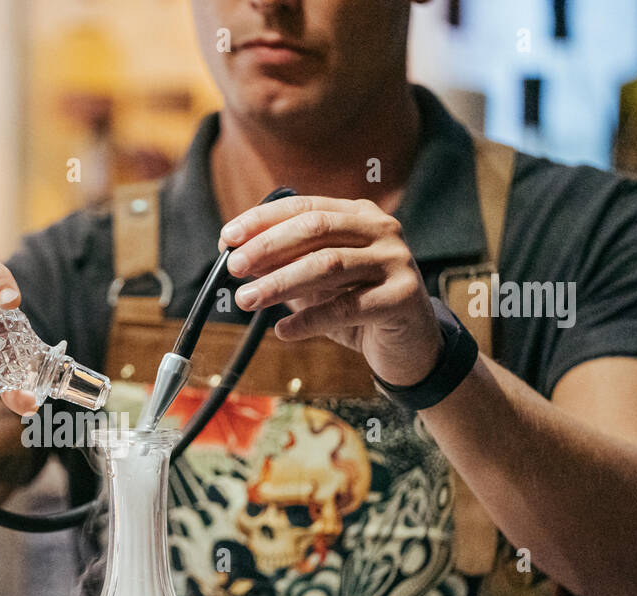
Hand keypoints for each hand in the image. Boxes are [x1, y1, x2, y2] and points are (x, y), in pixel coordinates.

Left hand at [221, 196, 443, 386]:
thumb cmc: (358, 310)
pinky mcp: (403, 297)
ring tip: (246, 300)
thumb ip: (287, 267)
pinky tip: (283, 330)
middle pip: (315, 229)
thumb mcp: (317, 284)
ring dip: (280, 282)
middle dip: (268, 247)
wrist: (409, 347)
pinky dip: (309, 319)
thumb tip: (238, 259)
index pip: (304, 207)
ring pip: (328, 264)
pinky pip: (346, 307)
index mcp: (359, 216)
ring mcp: (395, 260)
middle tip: (234, 268)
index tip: (227, 238)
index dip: (262, 220)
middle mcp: (381, 230)